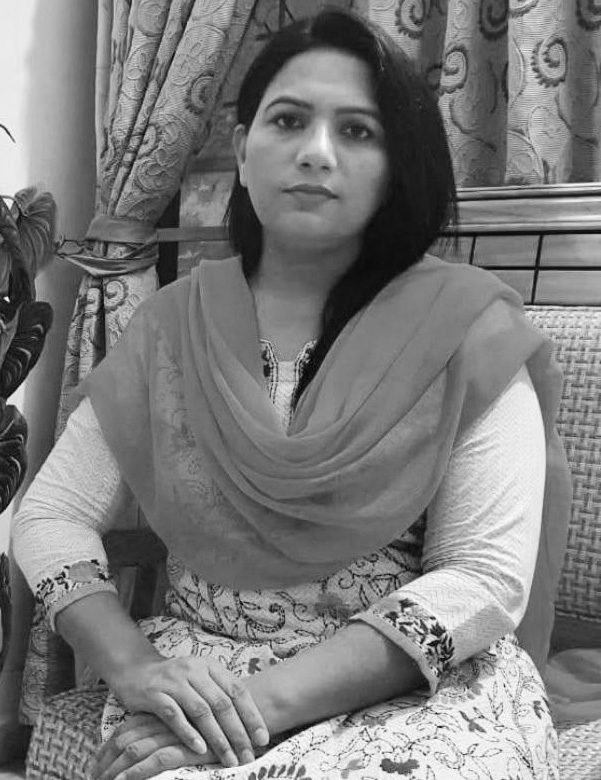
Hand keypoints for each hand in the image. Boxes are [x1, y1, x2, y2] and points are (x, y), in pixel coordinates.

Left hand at [94, 712, 217, 779]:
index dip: (109, 745)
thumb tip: (144, 744)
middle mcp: (163, 718)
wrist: (244, 717)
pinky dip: (135, 773)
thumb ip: (170, 729)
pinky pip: (154, 760)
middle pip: (124, 737)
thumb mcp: (188, 725)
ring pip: (134, 748)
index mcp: (162, 711)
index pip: (127, 727)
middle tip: (94, 776)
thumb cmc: (218, 722)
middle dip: (106, 759)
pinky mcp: (186, 746)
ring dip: (114, 768)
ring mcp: (173, 731)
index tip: (98, 762)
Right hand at [108, 655, 268, 768]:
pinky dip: (189, 733)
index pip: (237, 690)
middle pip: (222, 703)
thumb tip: (250, 723)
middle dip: (238, 732)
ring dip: (218, 737)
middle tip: (248, 755)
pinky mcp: (155, 694)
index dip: (252, 714)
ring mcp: (174, 681)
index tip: (263, 738)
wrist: (137, 671)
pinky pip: (174, 715)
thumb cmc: (176, 681)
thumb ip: (220, 694)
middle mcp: (194, 670)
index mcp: (210, 666)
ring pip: (202, 711)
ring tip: (229, 758)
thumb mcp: (200, 680)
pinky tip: (200, 749)